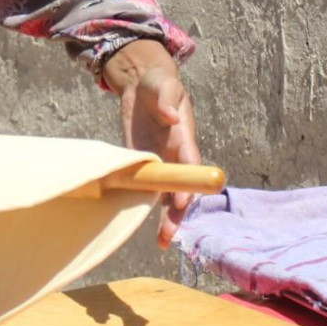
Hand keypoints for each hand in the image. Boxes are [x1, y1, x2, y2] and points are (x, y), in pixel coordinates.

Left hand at [103, 41, 201, 248]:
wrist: (141, 84)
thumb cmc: (157, 82)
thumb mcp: (163, 83)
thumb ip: (166, 98)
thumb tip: (170, 116)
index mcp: (184, 136)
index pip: (190, 164)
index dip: (188, 184)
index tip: (182, 202)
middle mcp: (175, 154)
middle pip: (181, 188)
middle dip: (177, 213)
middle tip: (169, 236)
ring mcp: (160, 161)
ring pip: (165, 194)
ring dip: (164, 218)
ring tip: (162, 242)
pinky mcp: (142, 164)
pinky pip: (146, 187)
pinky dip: (143, 204)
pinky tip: (136, 223)